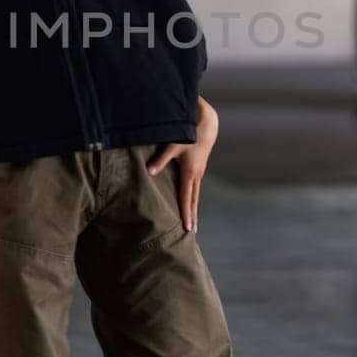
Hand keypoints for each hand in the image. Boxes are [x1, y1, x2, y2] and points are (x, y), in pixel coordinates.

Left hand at [145, 96, 218, 232]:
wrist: (207, 125)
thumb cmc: (189, 134)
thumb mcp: (173, 146)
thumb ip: (160, 160)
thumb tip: (149, 172)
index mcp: (190, 173)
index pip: (187, 198)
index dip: (186, 214)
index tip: (186, 227)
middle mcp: (196, 175)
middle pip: (194, 200)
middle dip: (192, 216)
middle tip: (192, 232)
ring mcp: (199, 172)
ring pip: (195, 194)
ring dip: (193, 208)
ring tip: (192, 221)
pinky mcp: (198, 168)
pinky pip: (195, 187)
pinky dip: (193, 197)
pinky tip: (190, 202)